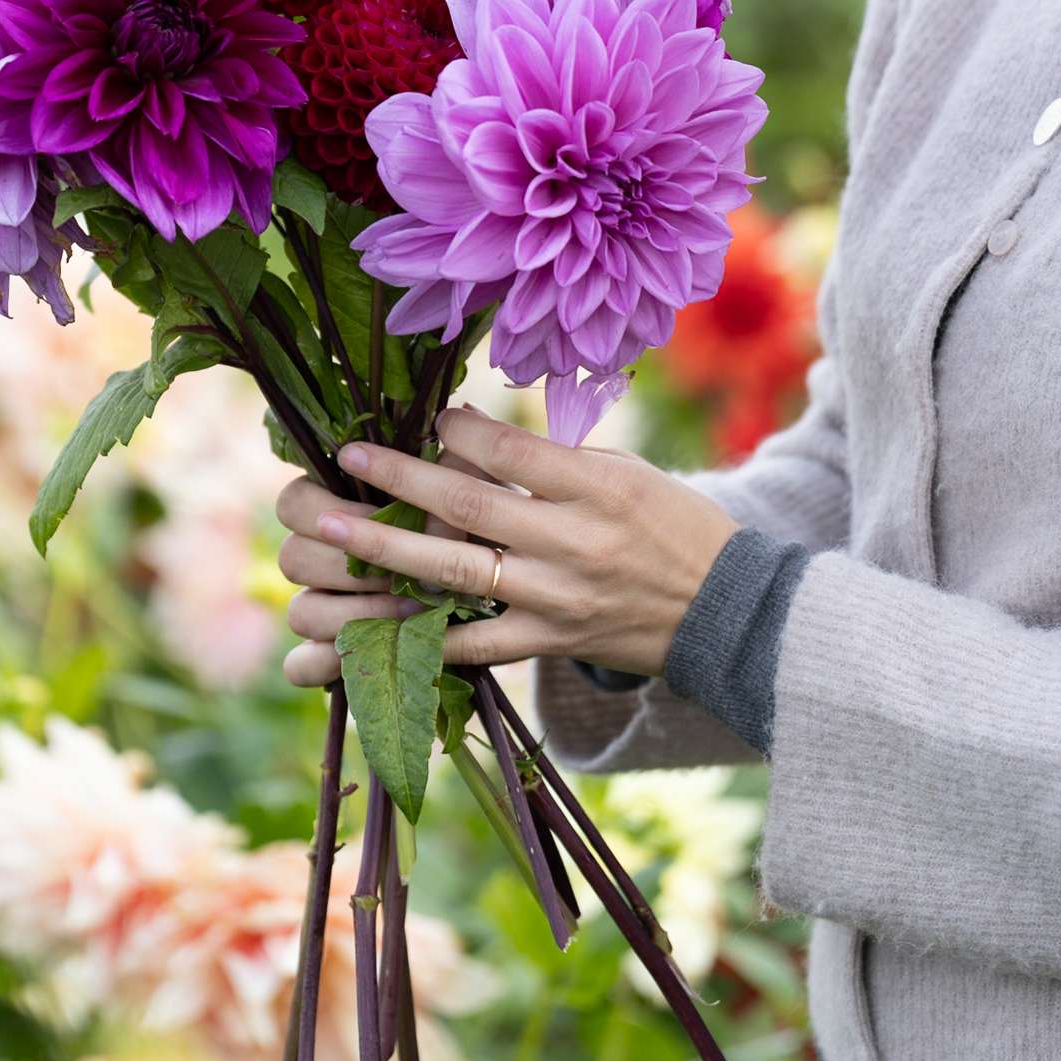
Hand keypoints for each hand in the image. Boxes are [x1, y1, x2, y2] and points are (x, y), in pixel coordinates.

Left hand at [275, 405, 739, 685]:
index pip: (512, 451)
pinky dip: (422, 632)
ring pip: (458, 573)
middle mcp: (575, 543)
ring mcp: (558, 599)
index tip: (424, 417)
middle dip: (401, 479)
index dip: (457, 431)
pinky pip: (474, 641)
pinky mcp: (551, 642)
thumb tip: (467, 431)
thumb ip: (553, 459)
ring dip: (388, 551)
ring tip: (332, 534)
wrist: (727, 614)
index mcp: (598, 488)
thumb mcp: (626, 474)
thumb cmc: (674, 526)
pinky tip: (369, 622)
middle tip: (346, 460)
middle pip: (471, 507)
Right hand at [275, 449, 500, 687]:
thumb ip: (459, 467)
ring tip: (407, 612)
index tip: (382, 518)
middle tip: (401, 572)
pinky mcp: (326, 658)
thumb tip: (457, 427)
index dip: (330, 513)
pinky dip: (323, 665)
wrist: (502, 597)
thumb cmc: (477, 531)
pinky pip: (300, 667)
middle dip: (347, 566)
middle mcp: (317, 558)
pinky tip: (366, 658)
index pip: (293, 502)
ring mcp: (317, 608)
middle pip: (291, 558)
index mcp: (333, 509)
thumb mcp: (476, 498)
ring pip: (299, 613)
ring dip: (350, 614)